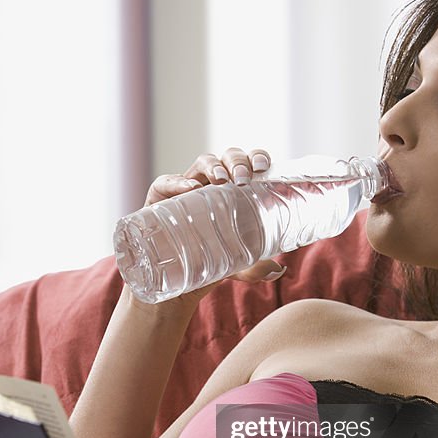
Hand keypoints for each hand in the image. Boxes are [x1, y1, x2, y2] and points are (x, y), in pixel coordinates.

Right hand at [144, 146, 286, 288]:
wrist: (170, 280)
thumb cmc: (206, 260)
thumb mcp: (234, 264)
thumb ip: (254, 267)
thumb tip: (278, 269)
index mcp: (234, 192)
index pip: (247, 164)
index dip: (256, 157)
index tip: (263, 166)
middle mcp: (212, 185)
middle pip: (227, 158)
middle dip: (237, 162)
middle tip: (243, 178)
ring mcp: (186, 189)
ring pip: (202, 162)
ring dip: (214, 165)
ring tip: (221, 179)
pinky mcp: (160, 200)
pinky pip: (165, 183)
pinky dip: (177, 181)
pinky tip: (190, 188)